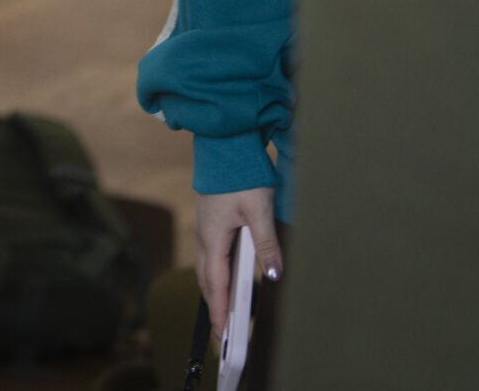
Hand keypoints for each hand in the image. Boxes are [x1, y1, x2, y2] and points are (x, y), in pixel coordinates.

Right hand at [193, 187, 281, 321]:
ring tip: (227, 309)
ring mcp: (204, 228)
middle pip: (206, 279)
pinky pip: (210, 254)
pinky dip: (217, 272)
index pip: (215, 283)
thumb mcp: (259, 210)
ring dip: (215, 289)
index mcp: (212, 238)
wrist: (225, 145)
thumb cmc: (241, 175)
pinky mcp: (210, 220)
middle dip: (214, 304)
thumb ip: (267, 244)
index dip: (219, 309)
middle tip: (224, 330)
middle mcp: (204, 236)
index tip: (222, 334)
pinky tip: (230, 276)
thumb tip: (274, 274)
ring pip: (206, 266)